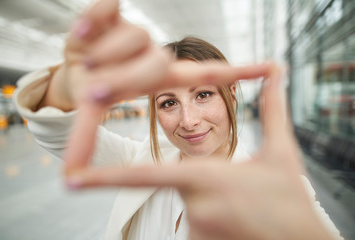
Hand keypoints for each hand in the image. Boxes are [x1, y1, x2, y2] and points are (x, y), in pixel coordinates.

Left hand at [64, 64, 332, 239]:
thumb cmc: (290, 200)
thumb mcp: (281, 154)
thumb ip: (271, 111)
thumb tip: (276, 73)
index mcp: (208, 177)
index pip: (146, 174)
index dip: (106, 176)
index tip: (72, 178)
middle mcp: (194, 207)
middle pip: (182, 184)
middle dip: (206, 181)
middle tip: (241, 194)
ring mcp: (196, 230)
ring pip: (190, 205)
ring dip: (212, 201)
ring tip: (244, 209)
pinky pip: (195, 223)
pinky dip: (213, 218)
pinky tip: (238, 221)